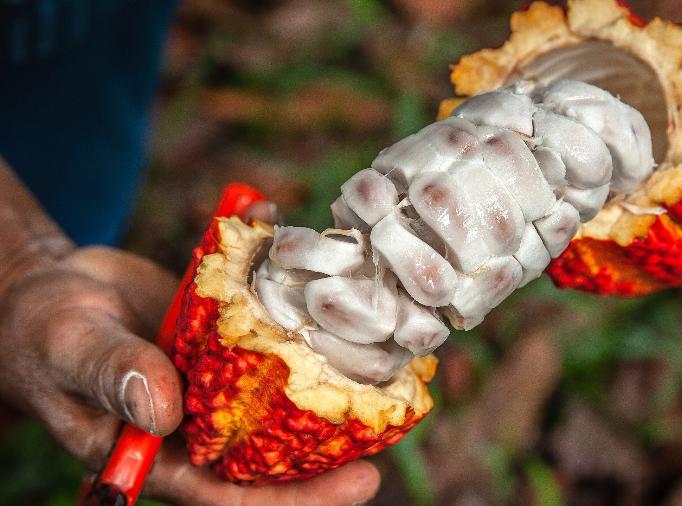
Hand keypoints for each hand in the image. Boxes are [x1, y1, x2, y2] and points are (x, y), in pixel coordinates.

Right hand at [0, 246, 378, 504]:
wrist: (48, 292)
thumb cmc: (43, 335)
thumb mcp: (67, 352)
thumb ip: (110, 375)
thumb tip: (162, 408)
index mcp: (165, 453)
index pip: (238, 494)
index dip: (301, 498)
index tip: (361, 483)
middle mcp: (204, 421)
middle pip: (280, 443)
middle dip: (339, 439)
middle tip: (396, 416)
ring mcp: (221, 376)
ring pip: (283, 381)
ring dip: (327, 361)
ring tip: (381, 345)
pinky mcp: (227, 333)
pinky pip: (263, 315)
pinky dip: (281, 282)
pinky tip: (299, 243)